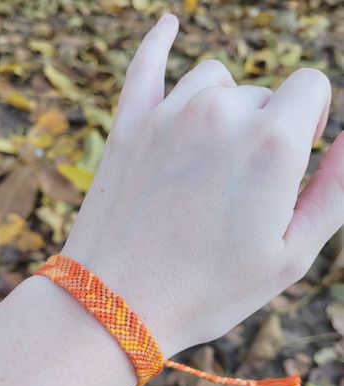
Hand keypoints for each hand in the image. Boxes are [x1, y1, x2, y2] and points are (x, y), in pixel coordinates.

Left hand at [62, 13, 342, 357]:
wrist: (115, 307)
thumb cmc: (209, 291)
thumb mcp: (292, 254)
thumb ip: (335, 188)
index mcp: (271, 142)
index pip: (310, 85)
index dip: (310, 118)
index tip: (296, 152)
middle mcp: (220, 113)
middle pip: (260, 91)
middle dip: (264, 126)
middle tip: (241, 188)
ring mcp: (168, 115)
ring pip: (213, 81)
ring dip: (223, 106)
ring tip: (212, 155)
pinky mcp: (127, 126)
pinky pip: (145, 66)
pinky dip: (158, 44)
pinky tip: (168, 26)